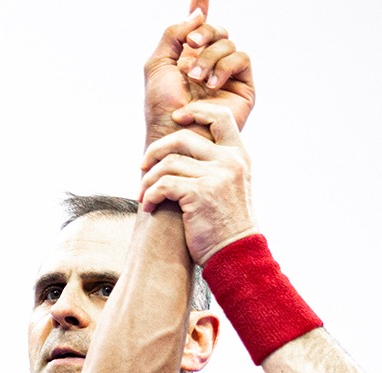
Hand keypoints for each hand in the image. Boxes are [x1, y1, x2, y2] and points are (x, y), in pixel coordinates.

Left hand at [139, 99, 256, 263]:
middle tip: (143, 166)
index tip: (176, 119)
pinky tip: (150, 207)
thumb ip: (215, 163)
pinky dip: (150, 196)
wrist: (234, 252)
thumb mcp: (229, 184)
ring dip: (148, 181)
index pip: (220, 117)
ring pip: (167, 163)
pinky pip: (163, 184)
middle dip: (155, 151)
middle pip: (182, 138)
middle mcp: (230, 161)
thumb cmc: (224, 222)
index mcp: (238, 155)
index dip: (195, 112)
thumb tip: (180, 147)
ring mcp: (216, 176)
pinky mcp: (199, 193)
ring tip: (145, 196)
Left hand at [143, 3, 254, 143]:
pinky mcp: (243, 86)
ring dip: (210, 56)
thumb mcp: (157, 65)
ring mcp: (226, 75)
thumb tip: (198, 14)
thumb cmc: (162, 107)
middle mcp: (207, 64)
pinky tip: (213, 83)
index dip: (200, 8)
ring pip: (229, 43)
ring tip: (197, 78)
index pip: (197, 28)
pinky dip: (227, 65)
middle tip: (190, 46)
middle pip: (216, 30)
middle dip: (203, 34)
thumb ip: (173, 34)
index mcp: (186, 58)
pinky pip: (242, 58)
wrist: (176, 134)